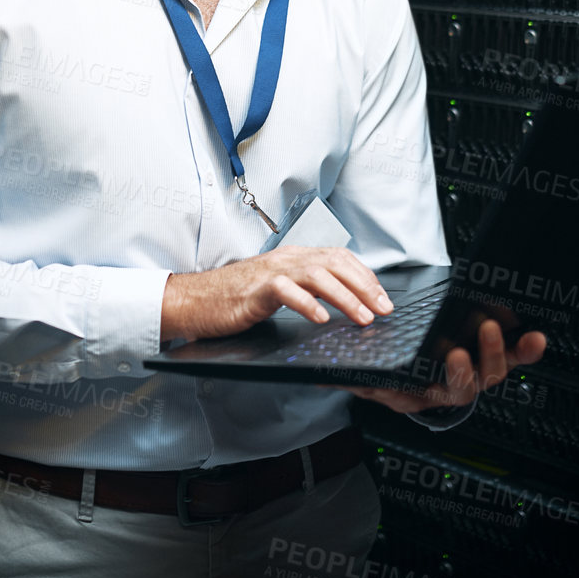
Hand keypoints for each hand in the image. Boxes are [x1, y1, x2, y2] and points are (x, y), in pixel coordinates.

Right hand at [160, 246, 394, 342]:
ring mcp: (271, 272)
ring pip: (318, 275)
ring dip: (345, 297)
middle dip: (365, 286)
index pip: (340, 258)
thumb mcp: (278, 289)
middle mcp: (287, 259)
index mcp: (294, 258)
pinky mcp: (255, 289)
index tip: (384, 298)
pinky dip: (308, 305)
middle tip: (384, 309)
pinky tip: (322, 319)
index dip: (366, 276)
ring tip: (363, 317)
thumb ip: (305, 290)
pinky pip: (286, 291)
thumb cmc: (234, 298)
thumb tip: (339, 302)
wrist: (194, 300)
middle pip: (336, 263)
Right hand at [340, 304, 546, 414]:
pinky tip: (537, 338)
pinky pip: (511, 357)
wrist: (392, 366)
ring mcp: (471, 373)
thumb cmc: (378, 372)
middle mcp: (450, 387)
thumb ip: (348, 376)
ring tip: (523, 333)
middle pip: (478, 381)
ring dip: (511, 351)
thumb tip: (321, 375)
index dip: (456, 375)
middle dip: (488, 356)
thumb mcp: (361, 375)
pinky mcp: (485, 356)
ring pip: (497, 370)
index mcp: (422, 395)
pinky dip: (525, 348)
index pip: (445, 391)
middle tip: (486, 328)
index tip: (456, 354)